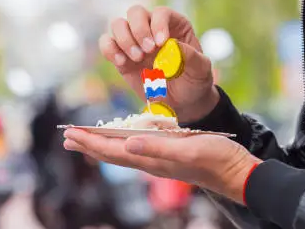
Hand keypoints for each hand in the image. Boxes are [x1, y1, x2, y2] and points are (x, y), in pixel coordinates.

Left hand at [63, 129, 260, 203]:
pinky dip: (120, 144)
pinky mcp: (167, 156)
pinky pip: (135, 151)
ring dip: (100, 145)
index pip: (112, 150)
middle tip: (67, 137)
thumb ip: (157, 147)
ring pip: (121, 153)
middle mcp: (150, 161)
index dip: (90, 142)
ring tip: (85, 140)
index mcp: (151, 158)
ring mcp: (158, 160)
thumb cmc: (216, 158)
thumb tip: (127, 144)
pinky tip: (120, 141)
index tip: (70, 134)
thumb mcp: (188, 148)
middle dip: (88, 144)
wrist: (237, 171)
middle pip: (111, 153)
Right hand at [99, 5, 218, 122]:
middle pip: (135, 12)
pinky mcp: (120, 55)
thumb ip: (190, 56)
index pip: (161, 13)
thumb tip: (171, 45)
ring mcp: (134, 41)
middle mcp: (151, 28)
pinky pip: (106, 43)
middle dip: (139, 29)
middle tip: (147, 51)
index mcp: (173, 25)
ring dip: (124, 39)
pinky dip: (109, 49)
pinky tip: (121, 62)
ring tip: (137, 58)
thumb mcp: (201, 70)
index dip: (158, 24)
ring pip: (118, 24)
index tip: (161, 43)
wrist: (181, 102)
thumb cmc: (193, 80)